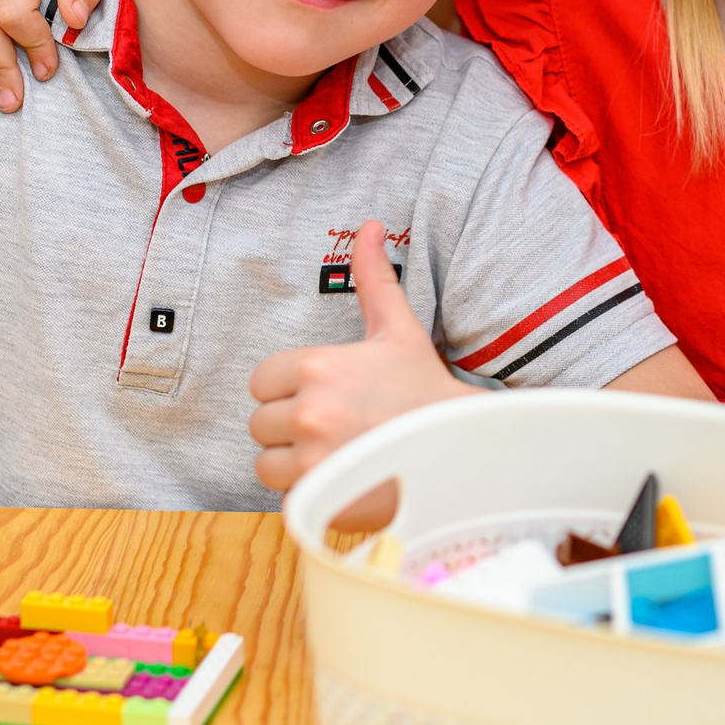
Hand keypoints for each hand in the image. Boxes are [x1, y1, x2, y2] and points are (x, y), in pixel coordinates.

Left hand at [246, 222, 472, 495]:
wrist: (463, 451)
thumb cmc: (426, 389)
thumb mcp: (399, 330)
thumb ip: (373, 278)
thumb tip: (368, 225)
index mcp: (317, 366)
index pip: (261, 382)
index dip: (289, 390)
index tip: (327, 396)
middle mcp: (308, 412)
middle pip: (260, 424)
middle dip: (290, 429)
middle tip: (337, 427)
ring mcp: (312, 460)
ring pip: (266, 464)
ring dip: (294, 464)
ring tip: (339, 454)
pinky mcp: (319, 500)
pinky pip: (284, 498)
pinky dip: (309, 495)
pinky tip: (345, 480)